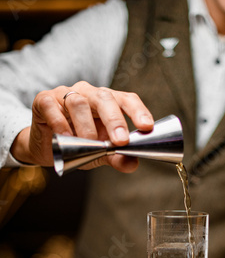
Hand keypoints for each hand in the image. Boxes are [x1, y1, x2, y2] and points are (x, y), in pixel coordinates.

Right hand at [10, 81, 153, 171]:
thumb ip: (115, 157)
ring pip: (79, 103)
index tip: (147, 127)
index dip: (138, 111)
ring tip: (89, 145)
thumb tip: (132, 164)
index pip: (126, 99)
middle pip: (105, 97)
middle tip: (121, 141)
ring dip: (86, 127)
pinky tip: (65, 138)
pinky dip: (60, 123)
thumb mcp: (99, 154)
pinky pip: (52, 107)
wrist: (47, 148)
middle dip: (115, 120)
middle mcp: (88, 93)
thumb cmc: (77, 144)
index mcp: (107, 102)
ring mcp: (65, 94)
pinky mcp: (44, 100)